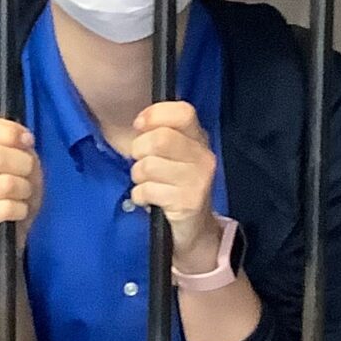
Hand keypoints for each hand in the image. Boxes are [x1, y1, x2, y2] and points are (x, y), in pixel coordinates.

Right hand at [0, 106, 42, 264]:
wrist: (0, 244)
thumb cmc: (13, 200)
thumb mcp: (18, 166)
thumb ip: (11, 139)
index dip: (9, 131)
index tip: (28, 142)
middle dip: (25, 165)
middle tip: (29, 176)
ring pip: (5, 183)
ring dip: (25, 191)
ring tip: (24, 198)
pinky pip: (5, 208)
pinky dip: (21, 210)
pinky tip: (18, 214)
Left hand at [130, 101, 219, 269]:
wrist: (194, 228)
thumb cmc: (174, 185)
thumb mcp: (171, 154)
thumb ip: (159, 133)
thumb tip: (140, 122)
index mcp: (198, 137)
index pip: (182, 112)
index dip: (155, 115)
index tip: (139, 126)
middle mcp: (203, 156)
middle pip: (160, 139)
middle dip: (138, 150)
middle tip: (139, 161)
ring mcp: (198, 179)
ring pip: (149, 165)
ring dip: (138, 176)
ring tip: (145, 182)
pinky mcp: (188, 202)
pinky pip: (148, 190)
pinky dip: (139, 195)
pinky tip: (147, 198)